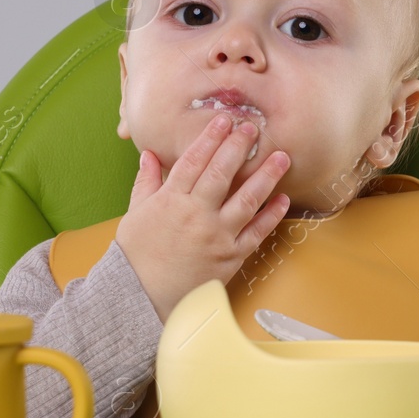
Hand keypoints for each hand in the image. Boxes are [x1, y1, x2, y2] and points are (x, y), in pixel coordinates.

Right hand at [115, 114, 291, 321]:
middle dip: (239, 147)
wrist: (143, 297)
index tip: (224, 120)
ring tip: (282, 157)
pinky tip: (283, 199)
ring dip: (266, 176)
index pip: (194, 161)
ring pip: (247, 200)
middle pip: (222, 173)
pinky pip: (256, 233)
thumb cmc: (136, 256)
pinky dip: (272, 216)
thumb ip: (146, 183)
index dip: (210, 138)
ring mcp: (217, 236)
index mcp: (171, 200)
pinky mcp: (231, 257)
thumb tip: (149, 154)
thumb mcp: (135, 214)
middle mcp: (197, 214)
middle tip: (253, 128)